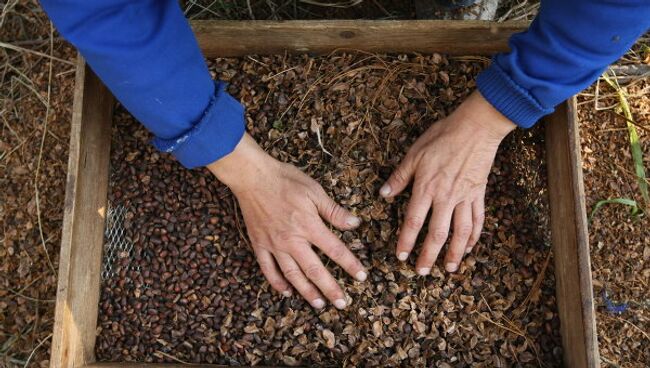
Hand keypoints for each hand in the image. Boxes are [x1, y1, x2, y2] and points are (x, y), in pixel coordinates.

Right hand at [208, 133, 366, 308]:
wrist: (253, 177)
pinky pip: (268, 269)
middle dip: (330, 288)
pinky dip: (277, 283)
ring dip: (307, 292)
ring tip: (319, 304)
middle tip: (342, 303)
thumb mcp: (315, 191)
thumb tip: (354, 224)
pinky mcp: (259, 244)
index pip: (335, 250)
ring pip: (293, 275)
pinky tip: (286, 292)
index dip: (350, 264)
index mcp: (309, 226)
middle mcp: (292, 240)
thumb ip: (334, 211)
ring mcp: (274, 245)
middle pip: (315, 270)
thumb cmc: (285, 180)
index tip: (361, 277)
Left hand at [380, 91, 515, 274]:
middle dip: (429, 256)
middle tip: (422, 272)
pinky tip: (469, 248)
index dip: (406, 241)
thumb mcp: (414, 154)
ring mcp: (465, 197)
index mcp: (427, 188)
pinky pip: (477, 220)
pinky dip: (474, 237)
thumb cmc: (442, 137)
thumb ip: (399, 177)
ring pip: (460, 232)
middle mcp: (446, 197)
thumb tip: (383, 194)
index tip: (401, 257)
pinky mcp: (479, 194)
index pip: (414, 221)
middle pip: (437, 234)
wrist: (476, 128)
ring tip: (448, 268)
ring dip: (454, 253)